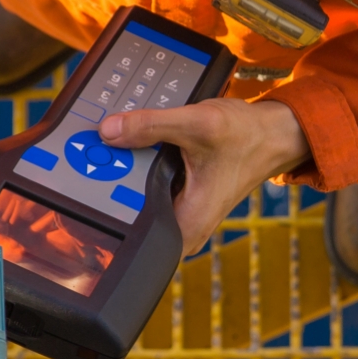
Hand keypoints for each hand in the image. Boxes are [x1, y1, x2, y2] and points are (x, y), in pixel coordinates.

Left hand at [97, 98, 308, 254]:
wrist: (272, 134)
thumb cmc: (247, 136)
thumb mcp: (198, 124)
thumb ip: (151, 126)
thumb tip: (109, 130)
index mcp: (185, 225)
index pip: (129, 234)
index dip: (101, 207)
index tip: (85, 178)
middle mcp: (181, 227)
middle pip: (126, 212)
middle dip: (111, 179)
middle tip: (100, 148)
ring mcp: (180, 213)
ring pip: (134, 198)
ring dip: (124, 171)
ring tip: (117, 142)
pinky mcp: (178, 197)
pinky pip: (146, 186)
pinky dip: (138, 166)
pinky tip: (135, 145)